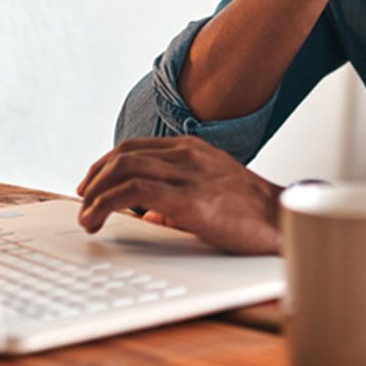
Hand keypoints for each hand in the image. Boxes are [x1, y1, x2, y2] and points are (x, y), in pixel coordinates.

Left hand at [76, 136, 282, 254]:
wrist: (281, 219)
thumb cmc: (250, 210)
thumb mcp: (211, 191)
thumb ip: (178, 196)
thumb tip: (150, 215)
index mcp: (193, 149)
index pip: (137, 146)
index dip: (107, 163)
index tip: (92, 182)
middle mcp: (187, 154)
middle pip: (124, 153)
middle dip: (95, 175)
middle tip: (83, 198)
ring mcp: (188, 173)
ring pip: (124, 168)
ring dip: (95, 191)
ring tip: (85, 214)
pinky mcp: (188, 198)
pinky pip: (133, 192)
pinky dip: (106, 203)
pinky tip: (96, 218)